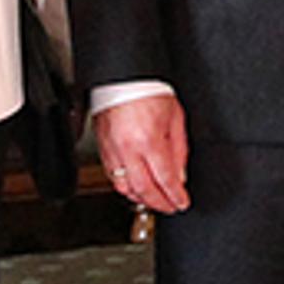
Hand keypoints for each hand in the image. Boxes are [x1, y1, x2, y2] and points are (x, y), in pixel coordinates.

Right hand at [95, 91, 190, 215]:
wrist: (124, 76)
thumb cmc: (149, 90)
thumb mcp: (175, 118)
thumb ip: (178, 150)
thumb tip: (180, 175)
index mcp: (149, 140)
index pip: (165, 180)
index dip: (175, 196)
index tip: (181, 203)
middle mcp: (128, 149)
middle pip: (144, 190)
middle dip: (160, 204)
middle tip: (170, 207)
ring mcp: (112, 150)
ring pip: (124, 188)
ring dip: (141, 198)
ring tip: (154, 200)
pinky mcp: (102, 148)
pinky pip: (112, 176)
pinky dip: (125, 187)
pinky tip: (135, 187)